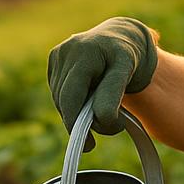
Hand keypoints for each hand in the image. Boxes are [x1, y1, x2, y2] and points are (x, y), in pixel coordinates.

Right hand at [47, 17, 157, 150]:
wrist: (123, 37)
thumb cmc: (129, 57)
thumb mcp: (127, 73)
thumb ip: (112, 94)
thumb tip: (98, 119)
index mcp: (85, 51)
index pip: (71, 98)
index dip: (77, 125)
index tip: (90, 146)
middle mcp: (67, 50)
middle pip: (64, 100)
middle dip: (81, 121)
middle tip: (105, 129)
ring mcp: (58, 54)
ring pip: (59, 98)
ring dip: (77, 112)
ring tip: (100, 108)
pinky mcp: (54, 59)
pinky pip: (58, 91)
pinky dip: (72, 101)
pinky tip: (89, 96)